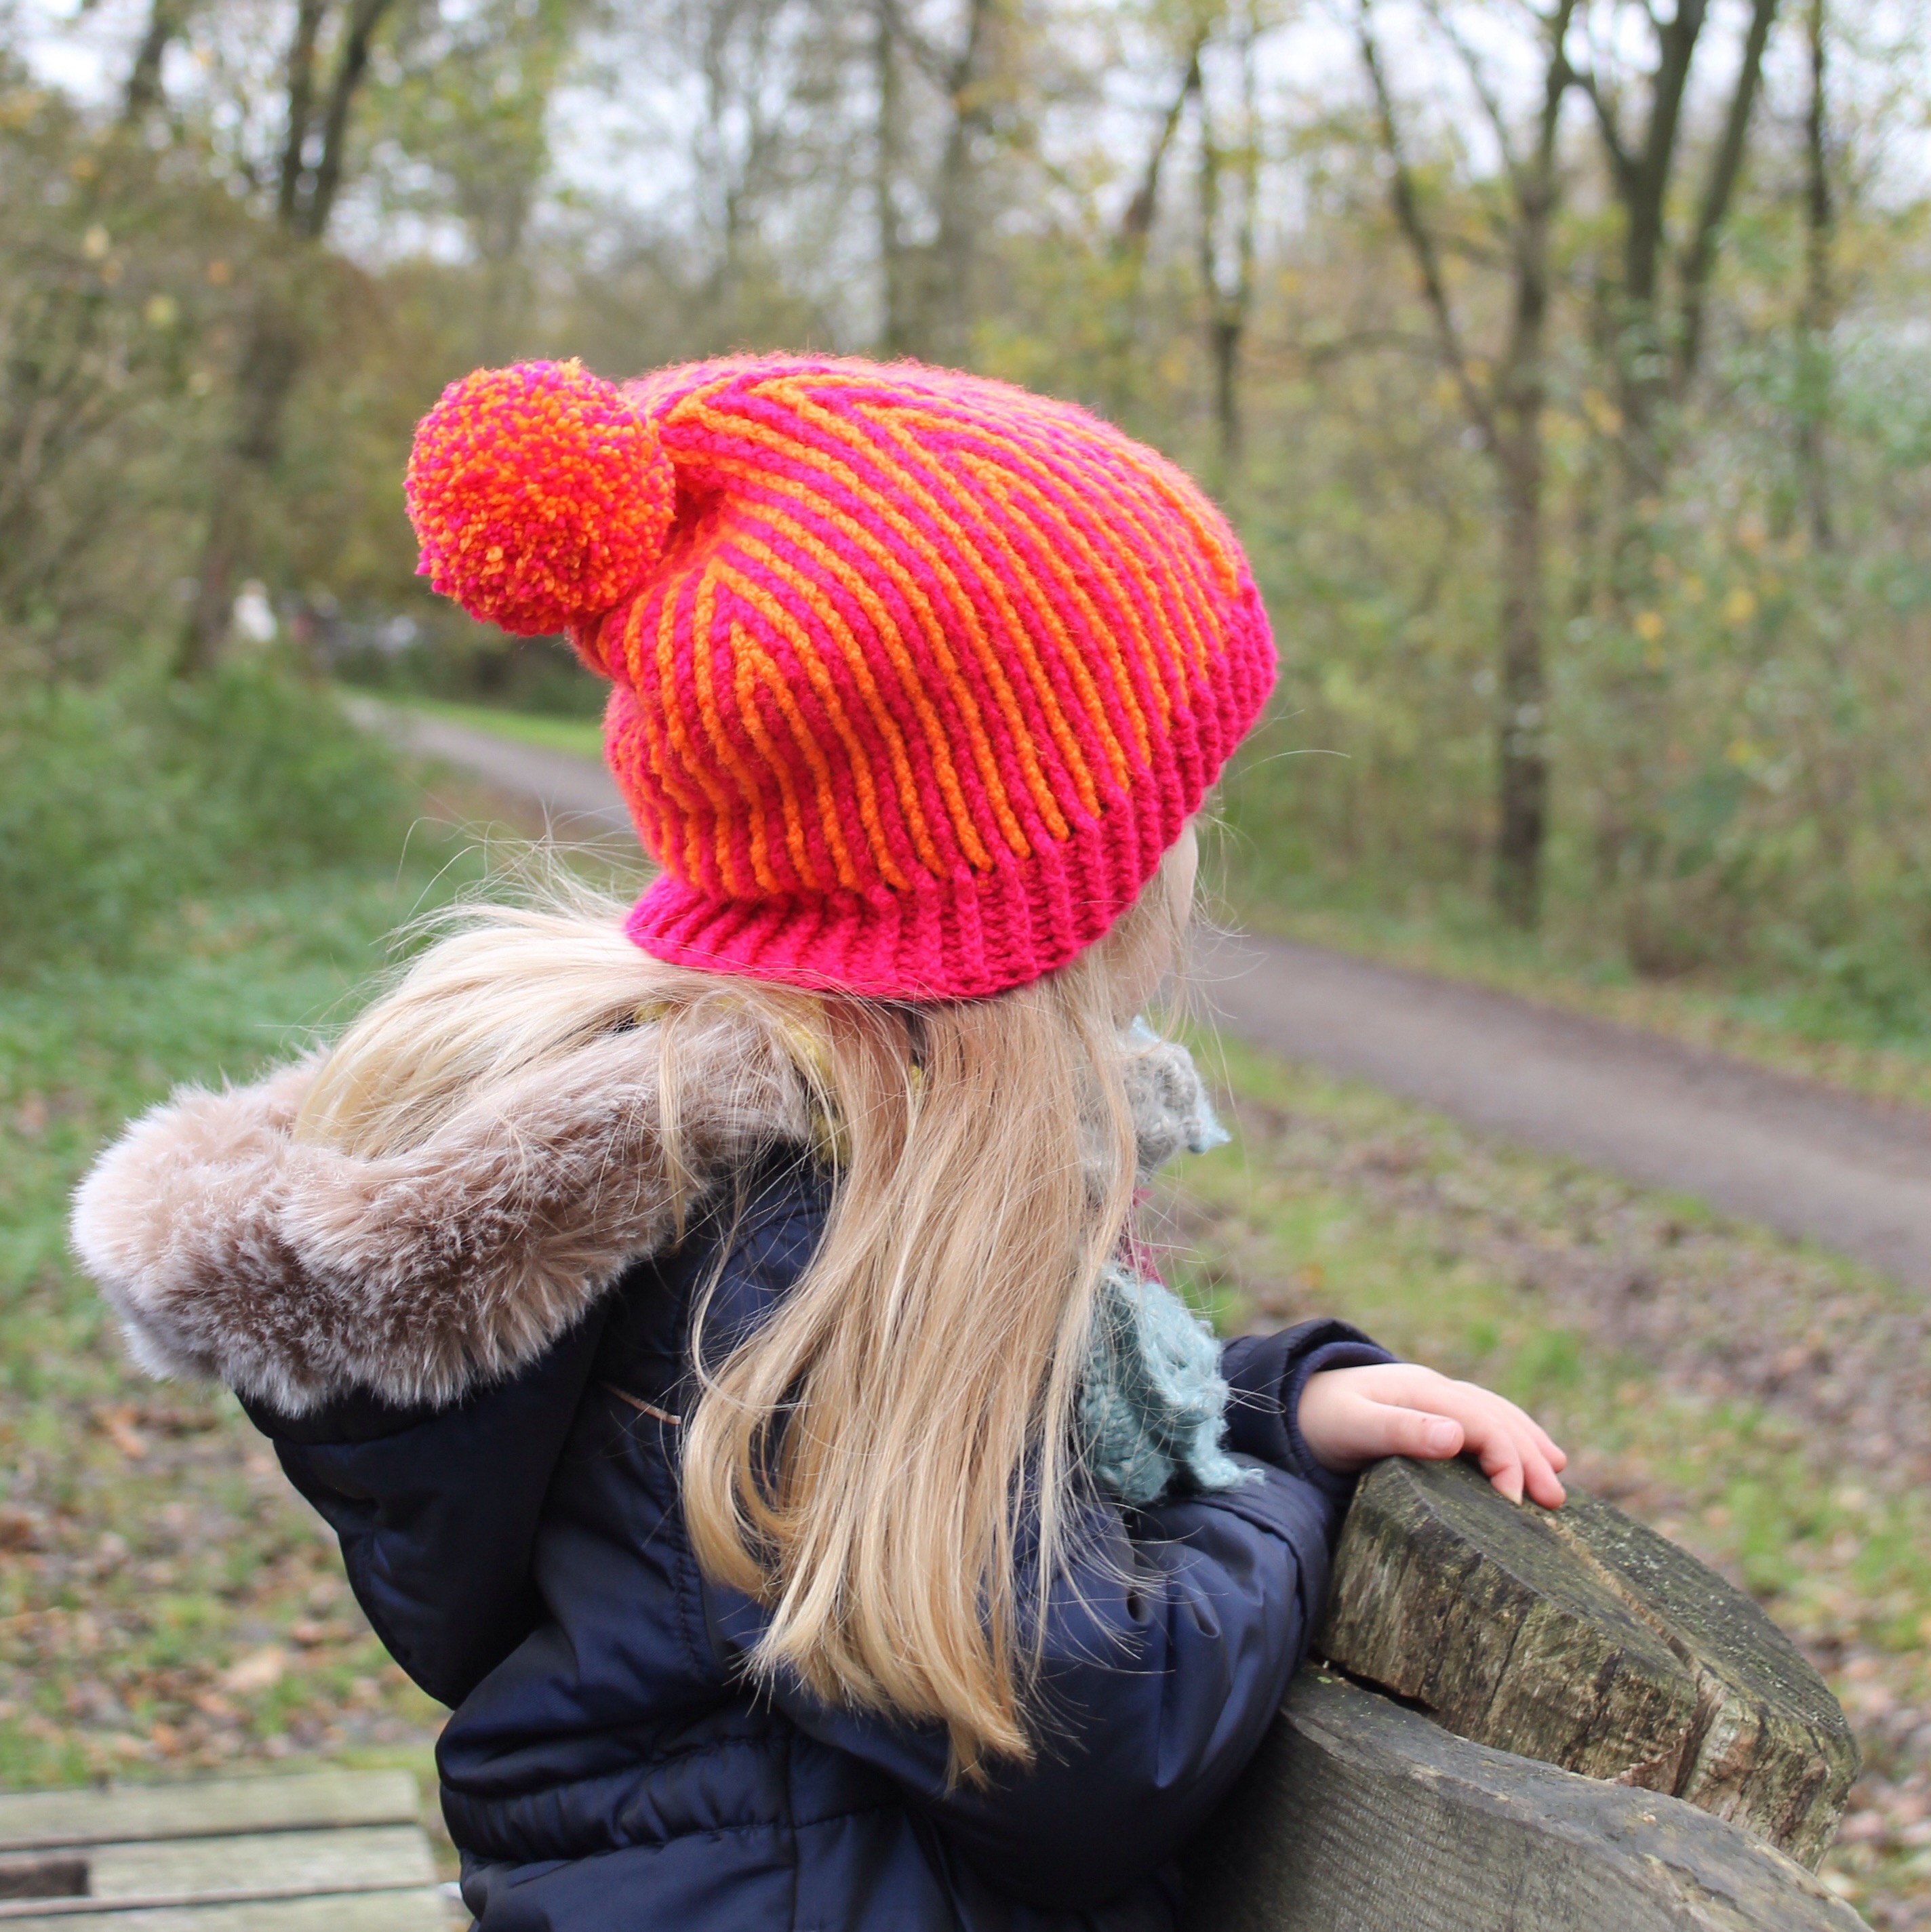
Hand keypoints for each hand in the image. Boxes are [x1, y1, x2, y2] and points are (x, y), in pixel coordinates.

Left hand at [1297, 1363, 1567, 1507]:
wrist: (1292, 1401)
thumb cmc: (1320, 1420)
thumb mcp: (1354, 1426)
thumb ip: (1400, 1431)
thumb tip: (1457, 1436)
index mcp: (1422, 1391)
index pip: (1482, 1423)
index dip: (1505, 1460)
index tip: (1514, 1504)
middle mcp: (1435, 1390)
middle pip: (1497, 1419)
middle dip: (1530, 1457)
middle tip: (1555, 1503)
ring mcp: (1434, 1398)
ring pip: (1495, 1414)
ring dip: (1528, 1442)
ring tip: (1557, 1475)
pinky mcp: (1429, 1413)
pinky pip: (1481, 1420)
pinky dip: (1509, 1435)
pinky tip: (1524, 1453)